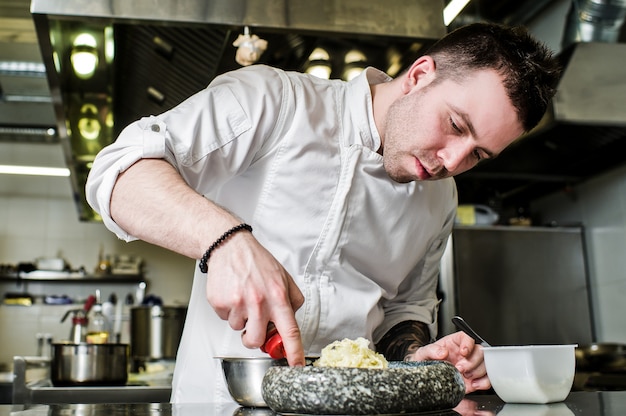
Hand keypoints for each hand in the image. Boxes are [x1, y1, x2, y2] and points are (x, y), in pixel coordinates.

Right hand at [205, 230, 305, 366]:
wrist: (229, 247)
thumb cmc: (257, 262)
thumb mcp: (284, 277)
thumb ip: (292, 301)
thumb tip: (291, 323)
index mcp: (278, 297)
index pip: (290, 330)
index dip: (294, 352)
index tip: (296, 365)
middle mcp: (259, 302)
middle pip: (256, 340)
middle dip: (253, 338)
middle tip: (253, 325)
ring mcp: (237, 303)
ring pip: (238, 329)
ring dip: (240, 318)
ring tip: (242, 297)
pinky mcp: (220, 303)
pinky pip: (224, 318)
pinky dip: (228, 310)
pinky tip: (232, 294)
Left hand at [406, 331, 489, 392]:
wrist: (426, 378)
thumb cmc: (426, 361)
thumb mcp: (423, 353)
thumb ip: (431, 350)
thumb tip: (442, 352)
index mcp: (456, 342)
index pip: (468, 337)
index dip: (468, 343)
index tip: (463, 352)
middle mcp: (467, 353)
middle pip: (480, 351)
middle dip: (472, 361)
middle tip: (460, 369)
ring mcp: (472, 366)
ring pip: (486, 364)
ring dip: (478, 371)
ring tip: (465, 377)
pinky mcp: (475, 379)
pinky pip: (487, 379)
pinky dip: (484, 382)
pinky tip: (473, 384)